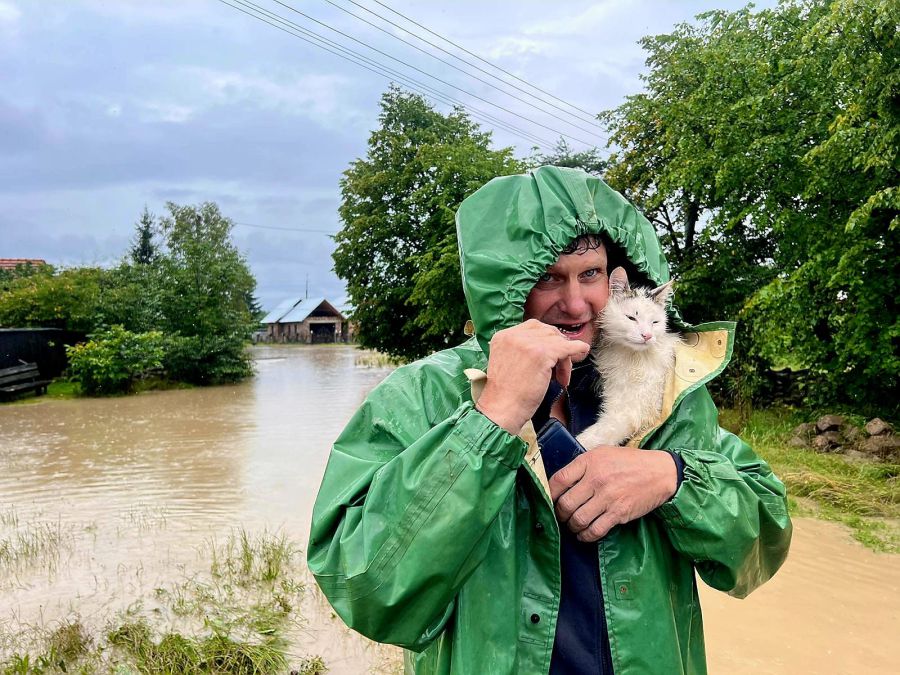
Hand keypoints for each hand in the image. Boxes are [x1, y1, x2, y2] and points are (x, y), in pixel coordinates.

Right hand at [475, 319, 589, 434]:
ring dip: (564, 357)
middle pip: (547, 332)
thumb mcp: (508, 362)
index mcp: (503, 336)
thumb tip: (548, 346)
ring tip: (561, 376)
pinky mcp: (542, 354)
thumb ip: (521, 350)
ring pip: (557, 340)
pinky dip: (577, 348)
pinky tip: (583, 350)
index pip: (533, 327)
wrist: (502, 409)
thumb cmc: (506, 394)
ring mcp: (528, 343)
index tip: (553, 354)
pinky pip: (566, 347)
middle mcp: (514, 335)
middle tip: (559, 369)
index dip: (547, 340)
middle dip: (557, 348)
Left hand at [549, 447, 677, 541]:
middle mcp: (596, 479)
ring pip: (577, 519)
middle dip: (559, 514)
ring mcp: (607, 497)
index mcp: (589, 461)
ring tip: (573, 525)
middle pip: (565, 504)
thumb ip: (582, 465)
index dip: (549, 493)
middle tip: (561, 515)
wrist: (660, 472)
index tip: (549, 499)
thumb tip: (561, 482)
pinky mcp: (618, 513)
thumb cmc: (629, 462)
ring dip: (571, 526)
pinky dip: (586, 536)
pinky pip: (595, 530)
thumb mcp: (603, 453)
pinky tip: (584, 534)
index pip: (558, 480)